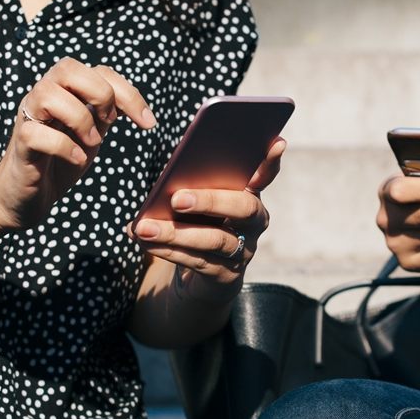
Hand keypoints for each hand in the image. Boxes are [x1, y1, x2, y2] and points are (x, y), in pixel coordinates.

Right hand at [0, 59, 155, 230]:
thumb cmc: (58, 162)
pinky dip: (64, 146)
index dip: (128, 93)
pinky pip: (35, 133)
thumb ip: (105, 115)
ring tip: (90, 143)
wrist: (24, 196)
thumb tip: (135, 105)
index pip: (99, 71)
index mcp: (64, 92)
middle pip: (67, 67)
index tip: (148, 123)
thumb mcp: (90, 134)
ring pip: (47, 93)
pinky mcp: (19, 144)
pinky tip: (77, 159)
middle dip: (99, 94)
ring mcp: (28, 118)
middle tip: (107, 123)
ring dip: (79, 118)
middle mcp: (43, 97)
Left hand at [130, 138, 285, 302]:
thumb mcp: (198, 201)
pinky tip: (144, 241)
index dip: (271, 161)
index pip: (265, 175)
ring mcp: (244, 250)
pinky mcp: (227, 275)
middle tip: (176, 198)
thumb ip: (195, 185)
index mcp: (249, 194)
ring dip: (174, 232)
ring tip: (144, 227)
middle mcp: (254, 222)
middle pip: (242, 207)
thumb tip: (170, 177)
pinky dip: (167, 250)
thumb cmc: (198, 223)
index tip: (276, 143)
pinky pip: (197, 261)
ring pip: (214, 239)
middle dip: (209, 200)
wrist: (202, 275)